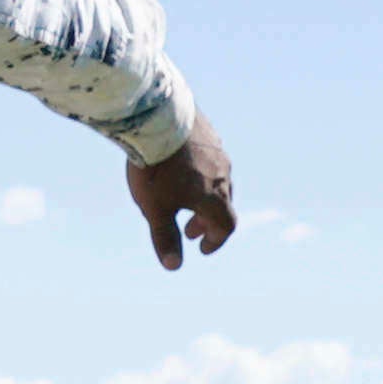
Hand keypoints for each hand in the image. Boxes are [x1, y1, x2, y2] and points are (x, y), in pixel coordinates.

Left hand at [130, 117, 239, 272]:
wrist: (157, 117)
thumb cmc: (156, 168)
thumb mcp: (155, 208)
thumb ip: (165, 237)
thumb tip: (173, 266)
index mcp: (214, 197)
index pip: (226, 225)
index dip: (216, 241)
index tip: (201, 248)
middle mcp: (223, 174)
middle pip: (223, 203)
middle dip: (206, 220)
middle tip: (189, 230)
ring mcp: (218, 150)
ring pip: (217, 179)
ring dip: (204, 196)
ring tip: (182, 198)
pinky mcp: (208, 132)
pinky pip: (209, 158)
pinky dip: (199, 173)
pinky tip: (179, 168)